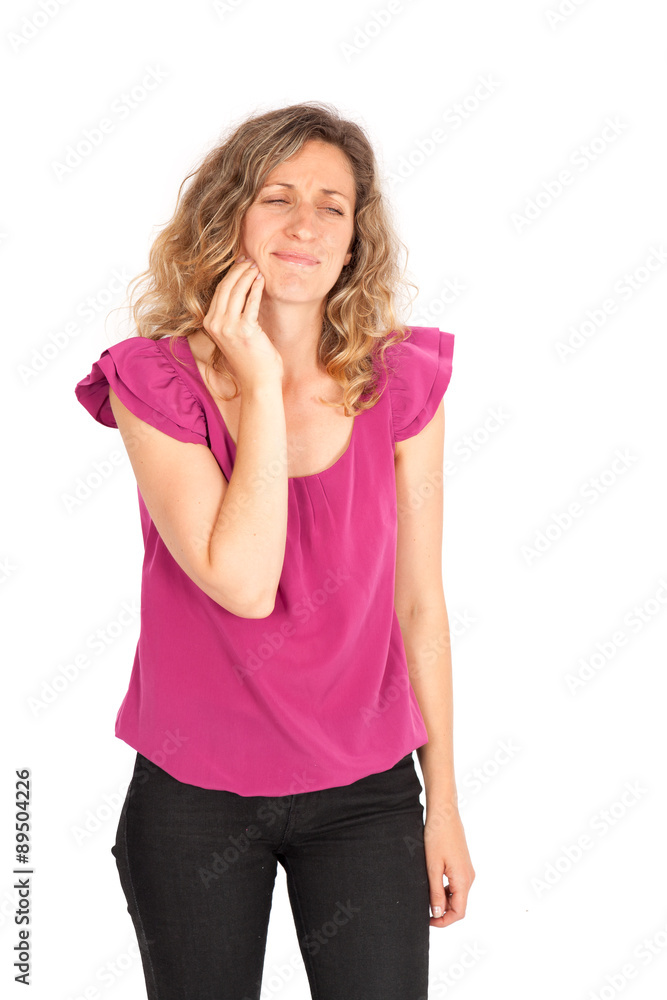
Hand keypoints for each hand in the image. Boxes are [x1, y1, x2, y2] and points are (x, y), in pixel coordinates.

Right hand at [202, 257, 282, 389]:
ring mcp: (229, 328)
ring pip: (237, 292)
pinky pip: (251, 303)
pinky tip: (262, 280)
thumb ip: (232, 317)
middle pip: (226, 288)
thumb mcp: (234, 335)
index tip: (241, 264)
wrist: (258, 381)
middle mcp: (215, 325)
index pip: (219, 292)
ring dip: (248, 276)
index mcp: (210, 324)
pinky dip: (256, 289)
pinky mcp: (245, 330)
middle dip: (239, 271)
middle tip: (250, 261)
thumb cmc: (250, 359)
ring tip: (257, 267)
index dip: (230, 275)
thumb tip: (241, 292)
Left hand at [424, 810, 474, 927]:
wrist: (444, 814)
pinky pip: (456, 884)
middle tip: (424, 909)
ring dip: (444, 900)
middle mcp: (469, 877)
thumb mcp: (432, 867)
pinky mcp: (463, 865)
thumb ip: (435, 892)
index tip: (428, 921)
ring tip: (426, 895)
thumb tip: (438, 913)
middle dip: (443, 911)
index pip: (459, 912)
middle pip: (459, 905)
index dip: (444, 921)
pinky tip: (432, 883)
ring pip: (457, 895)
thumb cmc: (437, 837)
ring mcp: (467, 871)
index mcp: (463, 880)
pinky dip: (446, 890)